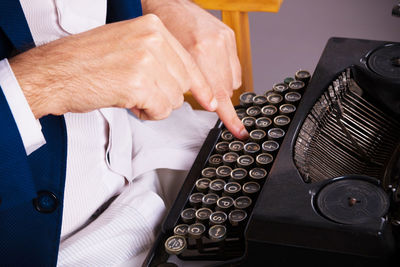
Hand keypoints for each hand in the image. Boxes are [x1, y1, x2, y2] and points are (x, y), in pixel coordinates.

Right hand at [9, 14, 216, 119]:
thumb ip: (160, 57)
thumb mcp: (129, 45)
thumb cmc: (87, 62)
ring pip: (174, 100)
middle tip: (141, 91)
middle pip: (183, 83)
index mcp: (153, 26)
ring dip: (155, 104)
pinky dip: (146, 113)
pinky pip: (160, 110)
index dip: (201, 86)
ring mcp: (147, 60)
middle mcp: (153, 39)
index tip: (211, 100)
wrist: (55, 72)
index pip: (190, 62)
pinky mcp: (138, 83)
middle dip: (165, 95)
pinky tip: (127, 101)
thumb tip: (186, 80)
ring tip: (129, 93)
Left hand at [143, 0, 247, 138]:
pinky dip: (225, 73)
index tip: (239, 130)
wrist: (172, 5)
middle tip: (202, 90)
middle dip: (214, 96)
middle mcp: (215, 46)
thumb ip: (188, 85)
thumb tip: (205, 104)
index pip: (218, 94)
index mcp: (198, 53)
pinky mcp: (230, 38)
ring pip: (232, 81)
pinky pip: (235, 68)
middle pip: (225, 90)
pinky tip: (213, 67)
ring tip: (206, 74)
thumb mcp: (169, 63)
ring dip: (221, 85)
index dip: (229, 116)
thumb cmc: (165, 32)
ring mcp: (225, 41)